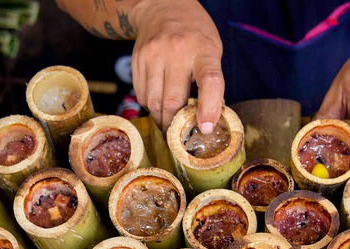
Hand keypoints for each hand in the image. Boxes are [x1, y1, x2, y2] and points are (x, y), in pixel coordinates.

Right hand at [130, 0, 223, 132]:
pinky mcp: (137, 60)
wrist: (162, 8)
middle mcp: (177, 52)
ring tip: (167, 122)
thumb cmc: (194, 35)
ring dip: (160, 118)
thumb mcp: (212, 51)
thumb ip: (210, 83)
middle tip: (178, 134)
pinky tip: (157, 101)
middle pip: (172, 101)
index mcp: (203, 51)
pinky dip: (149, 105)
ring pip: (153, 102)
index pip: (210, 82)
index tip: (205, 128)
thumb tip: (206, 120)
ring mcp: (153, 55)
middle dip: (175, 125)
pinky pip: (141, 95)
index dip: (209, 108)